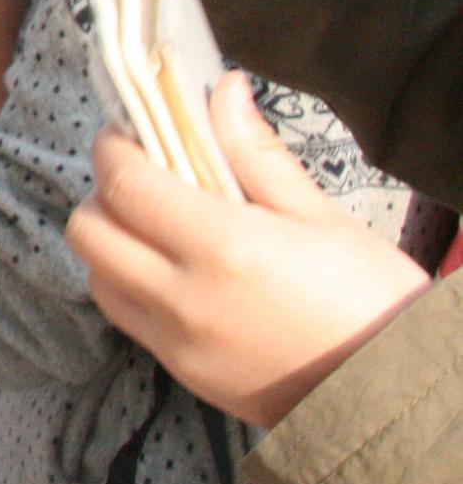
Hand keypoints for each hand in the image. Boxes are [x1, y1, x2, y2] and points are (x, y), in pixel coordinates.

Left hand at [70, 74, 429, 429]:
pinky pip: (126, 317)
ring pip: (97, 277)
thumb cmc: (371, 299)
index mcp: (223, 246)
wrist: (394, 393)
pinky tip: (171, 271)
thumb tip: (221, 90)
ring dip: (111, 243)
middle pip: (89, 232)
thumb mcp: (321, 217)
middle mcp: (184, 296)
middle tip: (141, 178)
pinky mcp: (181, 372)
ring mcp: (176, 341)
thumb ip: (256, 153)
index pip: (125, 185)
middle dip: (103, 194)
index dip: (114, 150)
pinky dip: (128, 285)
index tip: (126, 133)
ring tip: (156, 226)